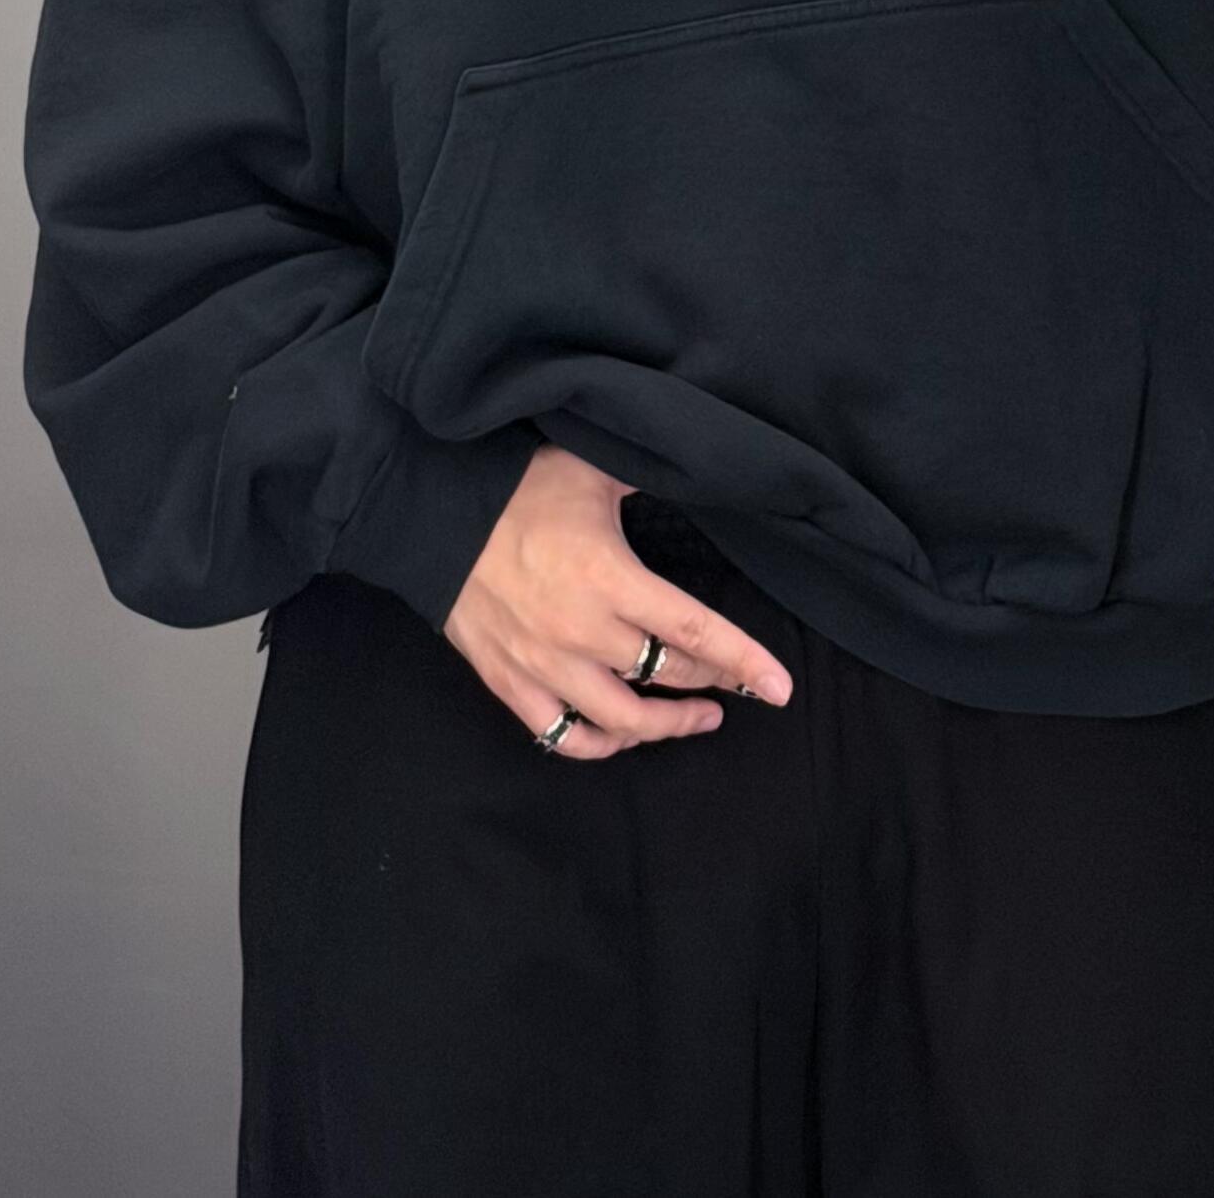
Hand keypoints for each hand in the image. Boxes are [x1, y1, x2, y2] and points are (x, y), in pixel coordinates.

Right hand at [443, 442, 795, 760]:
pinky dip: (598, 745)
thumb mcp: (593, 469)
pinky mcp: (509, 682)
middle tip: (736, 681)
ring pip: (621, 722)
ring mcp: (543, 665)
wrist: (433, 514)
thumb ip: (647, 478)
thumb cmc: (518, 486)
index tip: (780, 688)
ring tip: (700, 717)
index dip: (742, 660)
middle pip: (666, 674)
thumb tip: (694, 467)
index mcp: (609, 578)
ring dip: (666, 726)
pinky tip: (622, 736)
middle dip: (712, 680)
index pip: (692, 630)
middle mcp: (581, 632)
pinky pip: (561, 736)